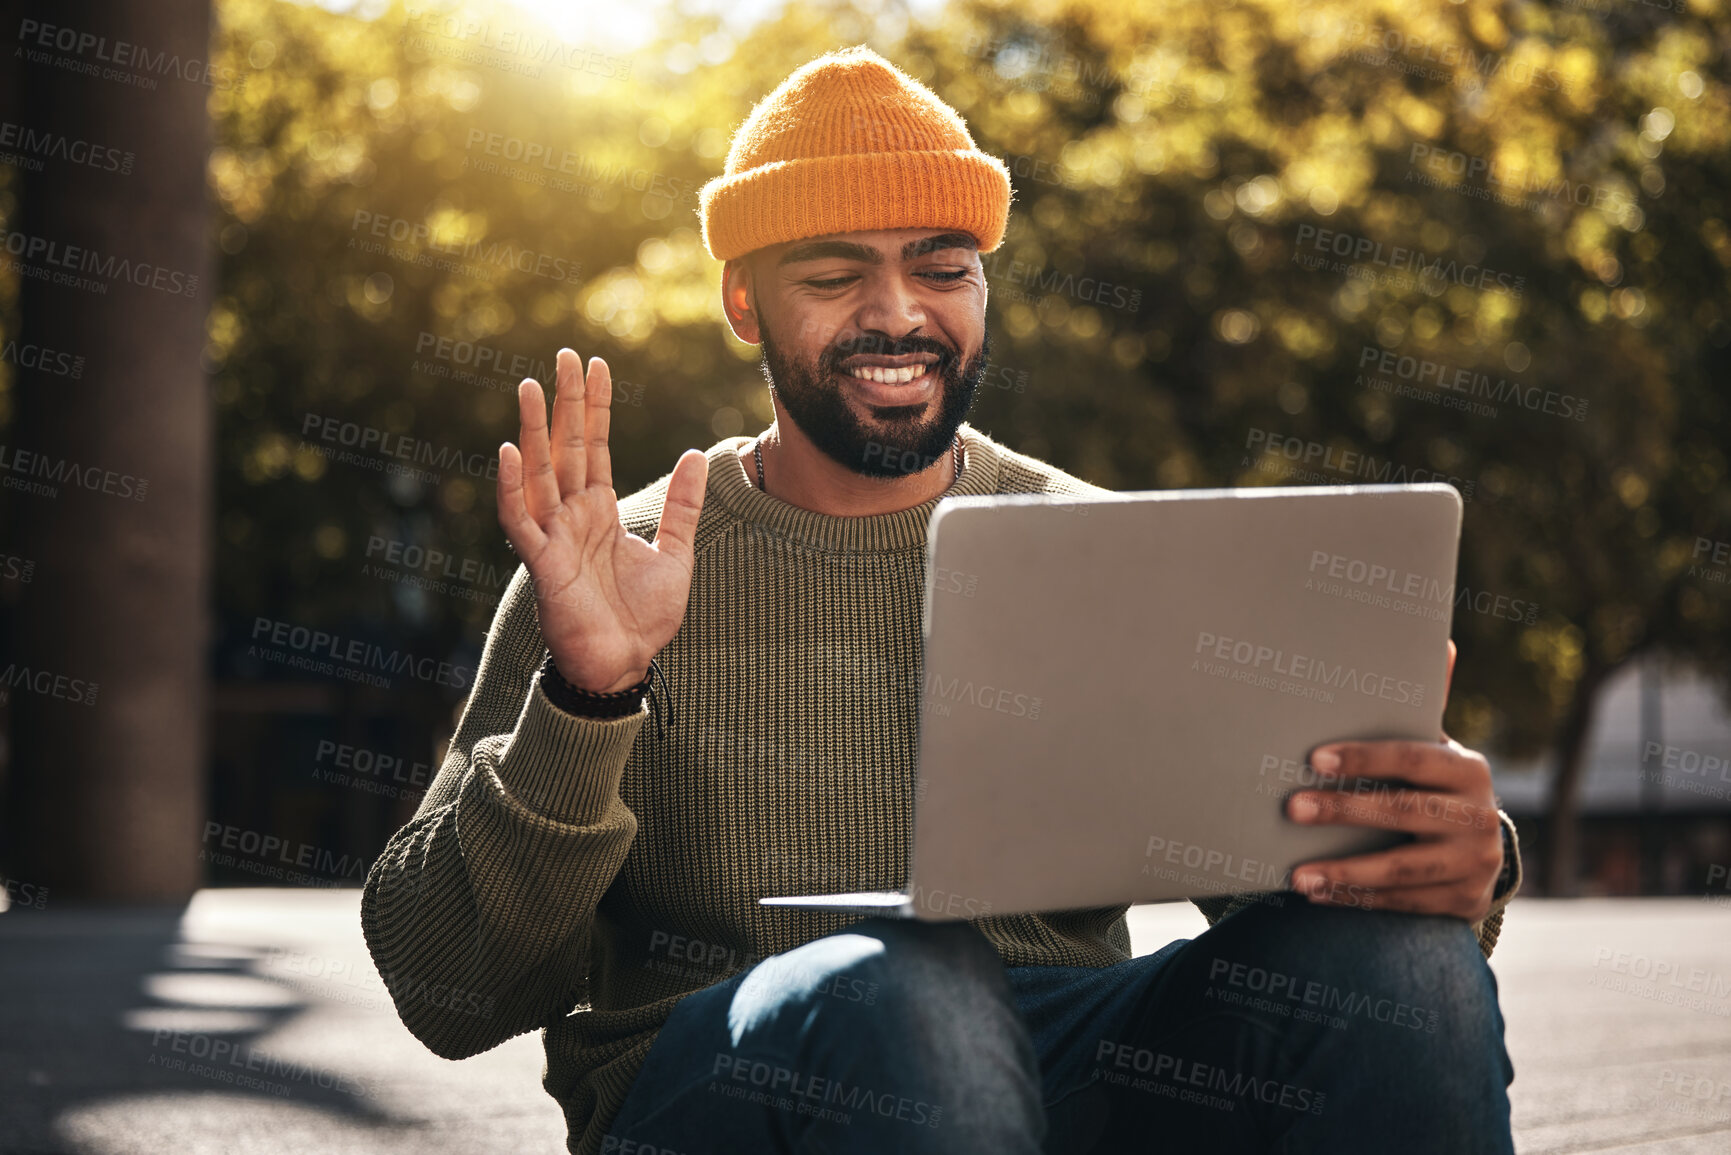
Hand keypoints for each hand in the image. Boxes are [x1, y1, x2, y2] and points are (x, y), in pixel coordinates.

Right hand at [497, 349, 707, 692]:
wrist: (625, 664)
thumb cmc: (643, 617)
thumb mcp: (676, 553)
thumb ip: (682, 505)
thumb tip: (697, 453)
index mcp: (601, 510)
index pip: (596, 446)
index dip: (596, 406)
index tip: (594, 364)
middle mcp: (573, 515)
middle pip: (567, 447)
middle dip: (565, 402)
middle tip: (563, 355)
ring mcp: (554, 536)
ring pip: (539, 473)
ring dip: (532, 430)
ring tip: (528, 386)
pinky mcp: (542, 562)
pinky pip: (520, 520)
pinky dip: (512, 488)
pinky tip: (509, 453)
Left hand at [1283, 640, 1504, 922]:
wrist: (1479, 852)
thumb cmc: (1433, 788)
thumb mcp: (1432, 751)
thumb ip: (1425, 705)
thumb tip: (1439, 640)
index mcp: (1468, 770)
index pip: (1413, 758)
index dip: (1364, 757)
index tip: (1314, 759)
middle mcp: (1480, 817)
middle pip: (1404, 812)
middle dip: (1344, 810)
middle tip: (1291, 807)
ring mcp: (1475, 863)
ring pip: (1403, 868)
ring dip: (1346, 872)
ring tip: (1297, 873)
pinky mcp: (1465, 902)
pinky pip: (1403, 902)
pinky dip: (1357, 899)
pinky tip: (1317, 893)